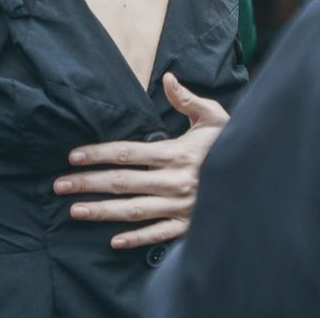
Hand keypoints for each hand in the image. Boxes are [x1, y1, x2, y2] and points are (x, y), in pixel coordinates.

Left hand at [53, 72, 227, 248]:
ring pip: (133, 211)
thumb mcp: (213, 116)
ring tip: (74, 210)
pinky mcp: (189, 226)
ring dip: (101, 212)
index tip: (73, 156)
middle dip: (87, 183)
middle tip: (59, 184)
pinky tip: (113, 240)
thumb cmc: (233, 142)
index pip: (126, 153)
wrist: (260, 175)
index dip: (97, 154)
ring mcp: (180, 207)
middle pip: (121, 182)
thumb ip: (186, 99)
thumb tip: (167, 78)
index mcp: (175, 154)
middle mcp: (173, 182)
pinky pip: (158, 234)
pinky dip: (136, 239)